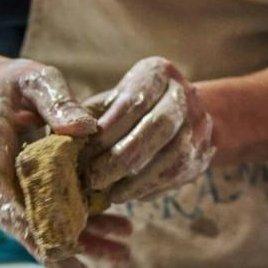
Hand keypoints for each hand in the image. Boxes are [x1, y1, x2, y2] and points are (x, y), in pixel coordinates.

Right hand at [0, 58, 130, 267]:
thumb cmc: (11, 84)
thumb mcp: (34, 78)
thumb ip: (57, 100)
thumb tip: (86, 129)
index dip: (21, 219)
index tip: (46, 244)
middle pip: (20, 222)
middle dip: (52, 250)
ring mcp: (10, 190)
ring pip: (40, 224)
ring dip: (79, 242)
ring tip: (120, 256)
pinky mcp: (28, 193)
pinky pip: (53, 214)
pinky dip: (84, 225)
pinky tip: (118, 234)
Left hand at [81, 56, 215, 205]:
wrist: (179, 113)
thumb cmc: (128, 108)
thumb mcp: (109, 101)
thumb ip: (87, 117)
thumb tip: (61, 138)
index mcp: (158, 72)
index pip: (135, 101)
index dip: (109, 129)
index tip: (84, 152)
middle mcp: (185, 93)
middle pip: (160, 126)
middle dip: (124, 157)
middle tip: (94, 179)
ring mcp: (201, 123)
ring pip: (175, 155)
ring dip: (140, 179)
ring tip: (111, 194)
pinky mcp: (206, 151)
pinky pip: (181, 174)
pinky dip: (154, 188)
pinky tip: (131, 194)